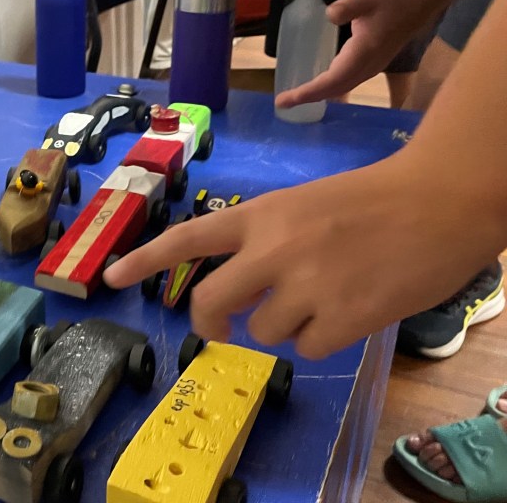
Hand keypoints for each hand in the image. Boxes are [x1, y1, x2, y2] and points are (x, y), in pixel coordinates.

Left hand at [102, 157, 500, 359]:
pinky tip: (350, 309)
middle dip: (211, 323)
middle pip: (210, 303)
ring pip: (264, 332)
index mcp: (261, 215)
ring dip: (286, 326)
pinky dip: (324, 338)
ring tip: (325, 296)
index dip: (144, 261)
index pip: (188, 239)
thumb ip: (265, 241)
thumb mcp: (303, 206)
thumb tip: (244, 292)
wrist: (439, 199)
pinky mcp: (341, 317)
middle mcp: (272, 249)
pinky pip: (307, 349)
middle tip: (224, 329)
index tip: (109, 280)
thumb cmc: (372, 200)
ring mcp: (305, 285)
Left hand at [276, 0, 436, 107]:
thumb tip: (329, 15)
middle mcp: (367, 66)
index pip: (330, 81)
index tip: (284, 100)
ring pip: (342, 86)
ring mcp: (373, 65)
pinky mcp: (375, 61)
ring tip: (297, 96)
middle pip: (334, 89)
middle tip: (283, 102)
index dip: (307, 92)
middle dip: (308, 97)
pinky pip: (348, 79)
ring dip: (320, 93)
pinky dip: (331, 86)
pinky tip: (321, 83)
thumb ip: (347, 6)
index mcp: (362, 54)